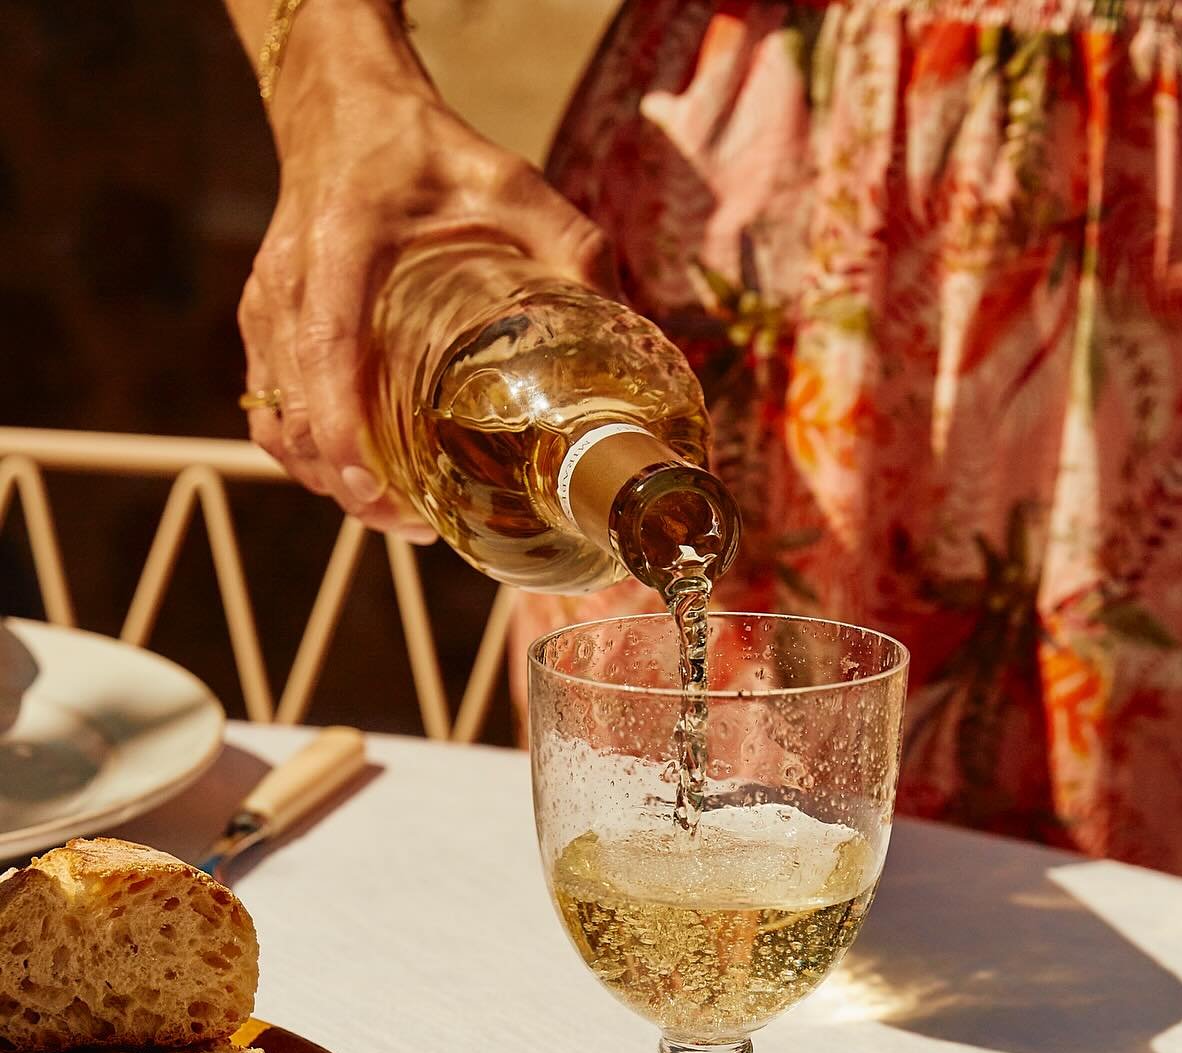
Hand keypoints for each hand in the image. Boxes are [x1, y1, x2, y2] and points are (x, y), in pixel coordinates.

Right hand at [240, 51, 612, 535]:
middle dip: (348, 483)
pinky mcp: (264, 324)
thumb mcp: (509, 182)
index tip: (370, 491)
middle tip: (417, 525)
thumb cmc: (425, 152)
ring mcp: (268, 308)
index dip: (340, 429)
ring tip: (397, 514)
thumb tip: (630, 323)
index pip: (325, 350)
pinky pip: (271, 409)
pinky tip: (361, 481)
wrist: (343, 110)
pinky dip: (309, 454)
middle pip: (297, 409)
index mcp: (342, 246)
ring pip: (278, 420)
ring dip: (328, 480)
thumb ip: (569, 245)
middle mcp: (290, 283)